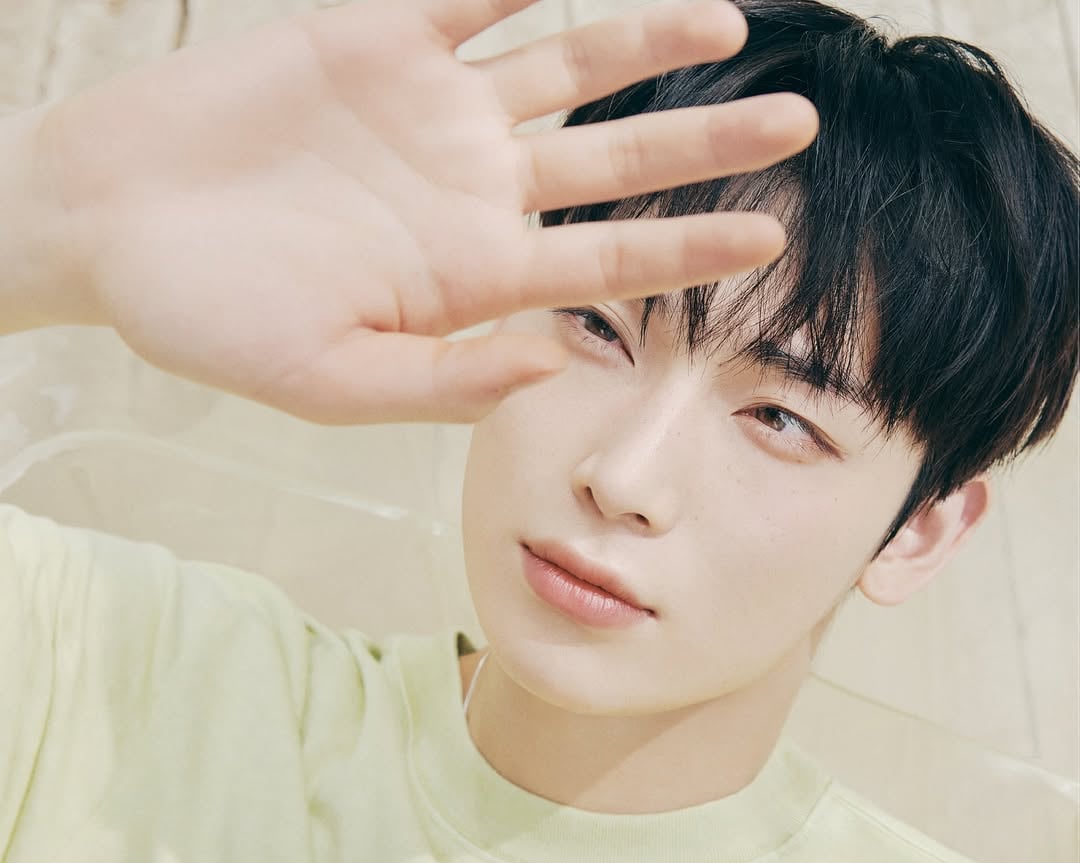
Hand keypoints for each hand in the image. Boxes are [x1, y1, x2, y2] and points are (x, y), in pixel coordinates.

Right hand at [34, 0, 817, 422]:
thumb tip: (550, 368)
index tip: (772, 242)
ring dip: (646, 40)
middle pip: (614, 158)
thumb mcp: (329, 382)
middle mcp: (466, 191)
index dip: (688, 250)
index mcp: (466, 279)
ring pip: (565, 63)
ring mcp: (428, 111)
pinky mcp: (374, 37)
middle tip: (800, 125)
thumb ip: (442, 379)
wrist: (110, 225)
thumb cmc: (210, 319)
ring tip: (728, 18)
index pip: (603, 265)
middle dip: (706, 143)